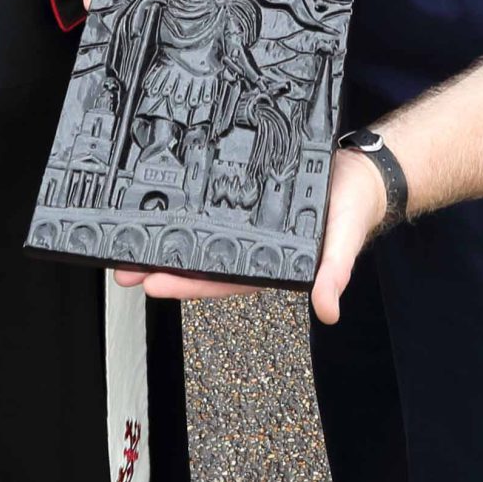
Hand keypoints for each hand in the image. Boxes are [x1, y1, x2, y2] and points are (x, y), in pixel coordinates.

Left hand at [114, 146, 386, 312]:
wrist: (362, 172)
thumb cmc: (354, 208)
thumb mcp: (344, 240)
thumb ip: (334, 273)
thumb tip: (327, 310)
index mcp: (272, 263)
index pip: (221, 280)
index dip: (186, 283)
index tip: (153, 281)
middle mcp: (254, 247)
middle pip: (200, 262)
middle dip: (161, 266)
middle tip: (121, 266)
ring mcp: (248, 225)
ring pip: (199, 238)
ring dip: (165, 242)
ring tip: (126, 243)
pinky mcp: (246, 200)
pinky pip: (210, 209)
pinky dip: (185, 211)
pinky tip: (161, 208)